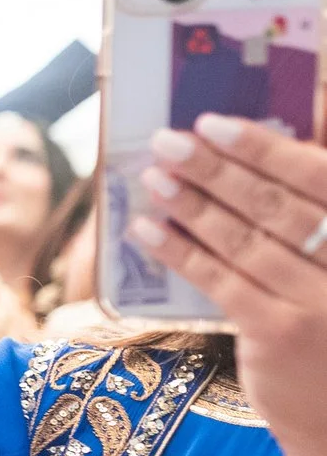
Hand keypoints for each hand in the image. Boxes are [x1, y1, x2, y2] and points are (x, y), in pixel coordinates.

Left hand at [133, 117, 326, 455]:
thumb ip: (308, 215)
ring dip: (191, 204)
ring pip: (244, 240)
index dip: (264, 146)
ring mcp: (321, 300)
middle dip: (215, 168)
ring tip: (153, 178)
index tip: (214, 122)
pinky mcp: (280, 333)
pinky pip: (220, 281)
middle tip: (167, 142)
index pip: (318, 176)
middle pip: (274, 204)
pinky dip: (180, 252)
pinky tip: (146, 230)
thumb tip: (257, 153)